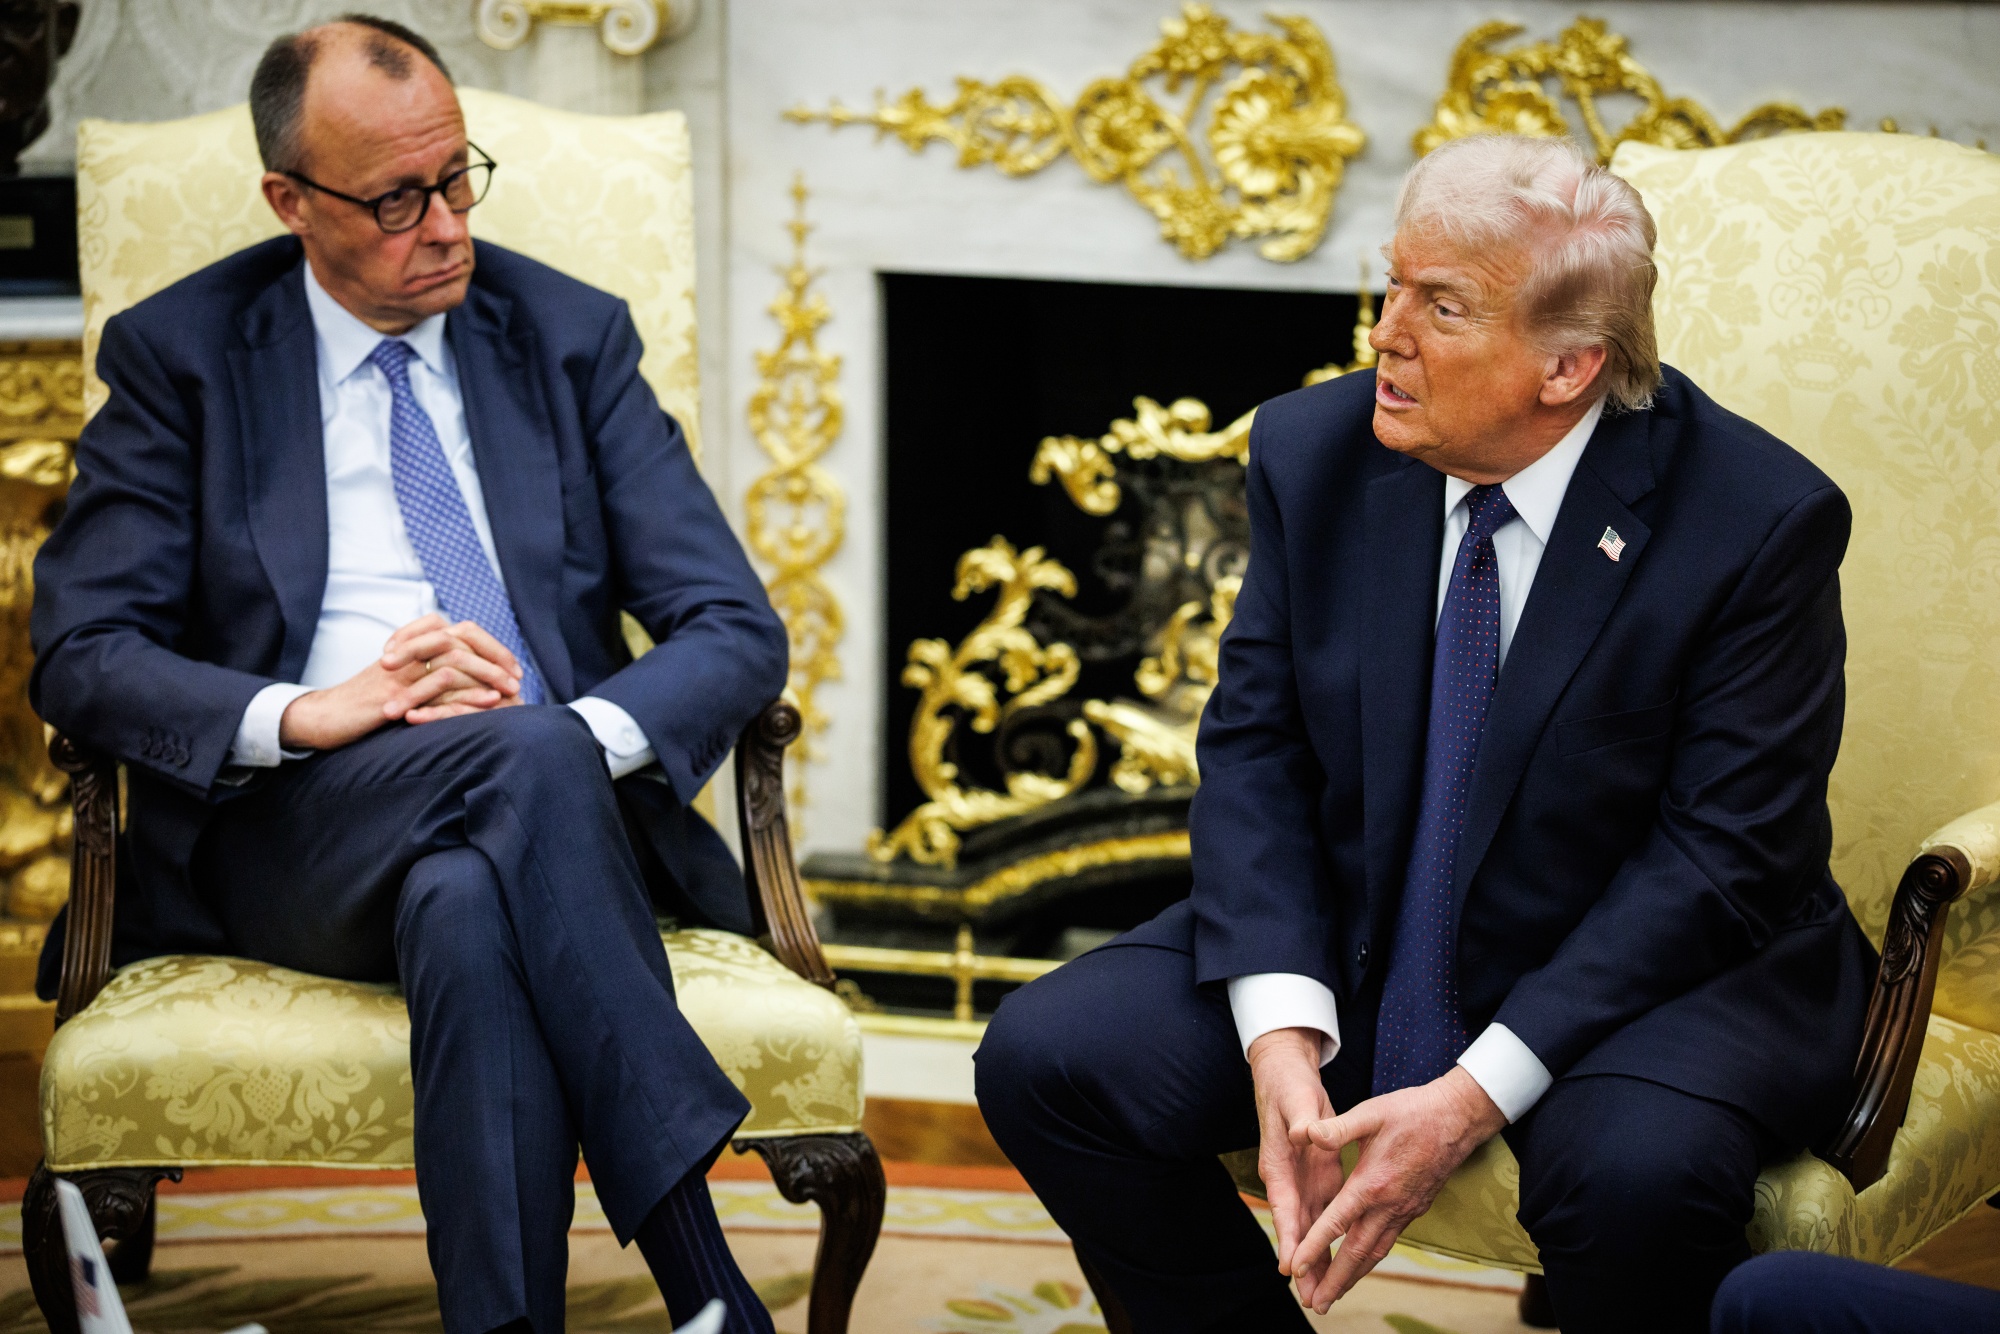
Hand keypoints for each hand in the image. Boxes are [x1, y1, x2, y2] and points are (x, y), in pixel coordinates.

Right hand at [278, 615, 523, 749]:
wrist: (325, 717)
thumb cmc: (365, 702)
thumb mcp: (399, 681)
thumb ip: (427, 671)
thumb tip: (469, 675)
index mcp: (410, 645)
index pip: (458, 630)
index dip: (489, 645)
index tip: (511, 665)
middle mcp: (407, 652)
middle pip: (461, 638)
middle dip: (494, 656)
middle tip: (517, 676)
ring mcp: (400, 671)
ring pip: (453, 659)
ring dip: (487, 674)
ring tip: (509, 690)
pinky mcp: (394, 695)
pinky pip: (437, 689)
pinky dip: (467, 695)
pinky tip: (488, 703)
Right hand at [1247, 1029, 1340, 1306]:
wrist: (1286, 1078)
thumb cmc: (1289, 1088)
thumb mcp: (1297, 1100)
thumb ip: (1303, 1120)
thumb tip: (1305, 1134)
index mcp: (1279, 1164)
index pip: (1283, 1206)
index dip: (1288, 1237)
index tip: (1290, 1267)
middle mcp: (1288, 1180)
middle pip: (1296, 1229)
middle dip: (1303, 1264)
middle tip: (1313, 1298)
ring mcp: (1303, 1182)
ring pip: (1310, 1229)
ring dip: (1317, 1260)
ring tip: (1325, 1295)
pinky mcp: (1318, 1178)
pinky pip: (1324, 1217)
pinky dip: (1329, 1241)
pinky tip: (1340, 1262)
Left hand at [1288, 1066, 1507, 1312]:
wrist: (1458, 1118)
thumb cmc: (1411, 1111)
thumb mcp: (1371, 1113)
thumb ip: (1338, 1127)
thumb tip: (1306, 1132)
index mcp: (1373, 1183)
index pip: (1337, 1223)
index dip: (1314, 1248)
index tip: (1296, 1270)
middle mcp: (1389, 1204)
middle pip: (1357, 1252)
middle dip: (1335, 1281)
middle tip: (1316, 1306)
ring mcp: (1404, 1210)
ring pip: (1375, 1252)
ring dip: (1354, 1277)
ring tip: (1335, 1296)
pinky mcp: (1414, 1209)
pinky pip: (1389, 1242)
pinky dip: (1371, 1259)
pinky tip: (1361, 1264)